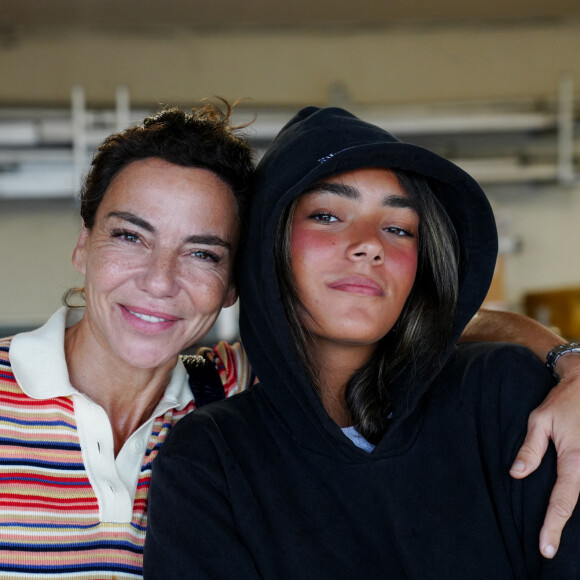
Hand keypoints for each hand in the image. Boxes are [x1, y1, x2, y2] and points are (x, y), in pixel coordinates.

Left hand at [510, 353, 579, 557]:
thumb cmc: (561, 403)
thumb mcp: (539, 420)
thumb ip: (530, 449)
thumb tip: (517, 474)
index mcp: (575, 460)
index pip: (562, 501)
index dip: (553, 526)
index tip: (545, 548)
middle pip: (575, 504)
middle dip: (560, 526)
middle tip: (548, 548)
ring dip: (567, 514)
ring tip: (552, 533)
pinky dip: (573, 498)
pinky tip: (558, 510)